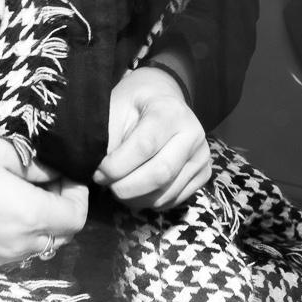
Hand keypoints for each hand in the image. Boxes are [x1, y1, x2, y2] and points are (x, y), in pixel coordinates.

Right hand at [0, 135, 88, 269]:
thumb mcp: (0, 152)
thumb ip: (36, 165)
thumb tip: (53, 172)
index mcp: (30, 215)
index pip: (76, 217)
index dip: (78, 194)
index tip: (65, 175)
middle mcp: (19, 245)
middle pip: (61, 235)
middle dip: (62, 208)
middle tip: (46, 181)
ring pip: (37, 246)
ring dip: (40, 224)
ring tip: (21, 195)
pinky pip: (12, 253)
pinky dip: (17, 236)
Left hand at [95, 66, 211, 210]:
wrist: (160, 100)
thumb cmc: (133, 106)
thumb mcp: (115, 110)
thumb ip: (108, 140)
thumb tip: (101, 175)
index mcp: (170, 111)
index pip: (144, 146)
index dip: (117, 166)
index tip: (98, 172)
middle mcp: (193, 133)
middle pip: (160, 174)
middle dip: (126, 188)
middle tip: (106, 185)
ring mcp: (202, 155)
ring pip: (166, 193)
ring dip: (135, 199)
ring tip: (118, 187)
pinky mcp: (203, 174)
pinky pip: (173, 201)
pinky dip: (149, 202)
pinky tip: (136, 189)